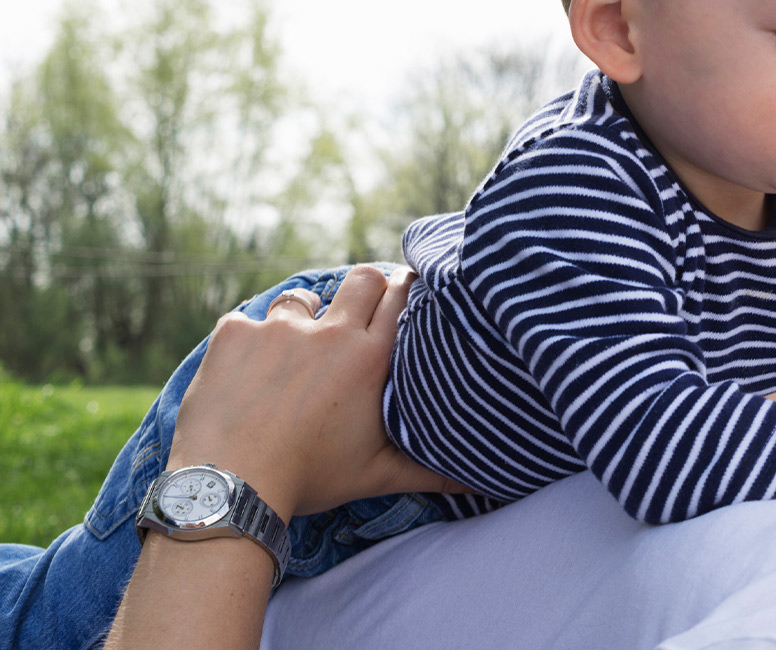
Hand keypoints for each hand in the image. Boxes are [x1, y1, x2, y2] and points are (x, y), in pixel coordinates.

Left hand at [170, 265, 469, 520]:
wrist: (229, 485)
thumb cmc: (309, 479)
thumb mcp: (377, 476)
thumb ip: (433, 473)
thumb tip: (485, 483)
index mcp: (370, 358)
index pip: (402, 296)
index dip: (407, 291)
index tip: (407, 299)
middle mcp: (330, 332)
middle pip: (363, 277)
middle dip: (367, 288)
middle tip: (360, 315)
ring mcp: (278, 328)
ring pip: (304, 298)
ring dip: (307, 317)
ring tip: (298, 350)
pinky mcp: (234, 332)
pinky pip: (250, 321)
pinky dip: (253, 341)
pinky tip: (250, 372)